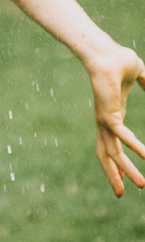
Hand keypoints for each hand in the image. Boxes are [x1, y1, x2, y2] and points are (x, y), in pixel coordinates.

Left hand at [87, 41, 144, 195]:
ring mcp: (105, 119)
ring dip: (126, 169)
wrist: (105, 51)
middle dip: (115, 175)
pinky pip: (122, 135)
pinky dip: (134, 147)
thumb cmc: (118, 60)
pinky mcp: (108, 114)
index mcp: (112, 116)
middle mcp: (105, 121)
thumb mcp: (139, 75)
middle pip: (107, 155)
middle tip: (123, 194)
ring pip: (113, 152)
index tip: (123, 179)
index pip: (111, 145)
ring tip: (142, 185)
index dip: (116, 163)